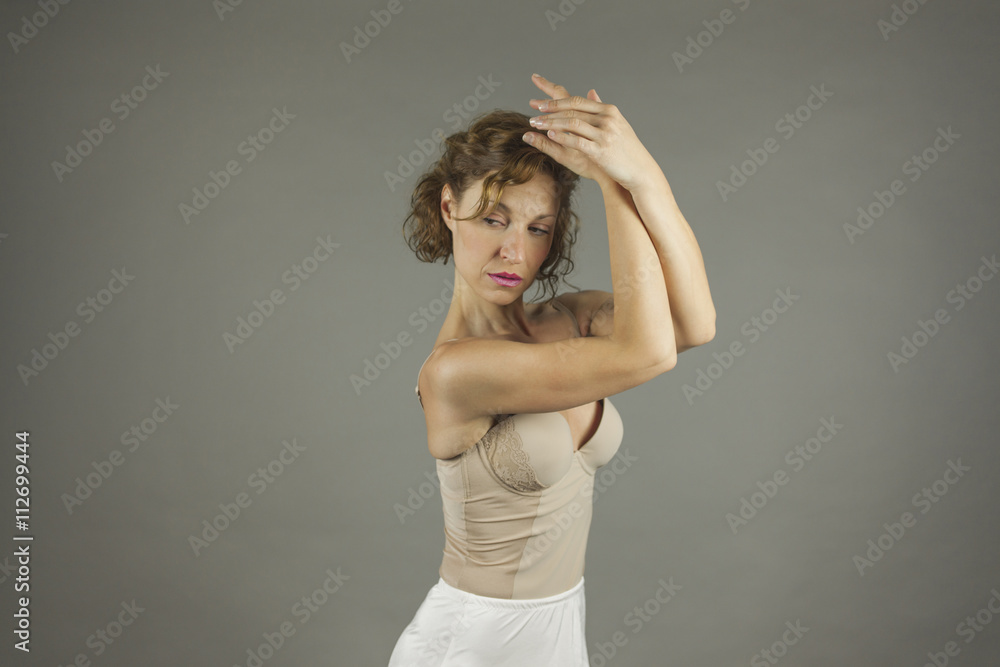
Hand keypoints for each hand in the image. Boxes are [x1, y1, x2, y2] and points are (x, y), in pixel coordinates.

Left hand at [523, 74, 661, 191]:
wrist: (640, 170)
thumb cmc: (626, 149)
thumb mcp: (615, 124)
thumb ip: (600, 109)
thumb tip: (591, 91)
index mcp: (609, 111)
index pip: (577, 100)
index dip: (556, 98)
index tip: (539, 98)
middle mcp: (607, 118)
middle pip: (572, 109)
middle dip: (549, 108)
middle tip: (532, 109)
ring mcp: (605, 134)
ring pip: (572, 123)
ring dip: (551, 122)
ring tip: (535, 123)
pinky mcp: (602, 150)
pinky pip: (577, 141)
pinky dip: (562, 137)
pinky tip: (549, 135)